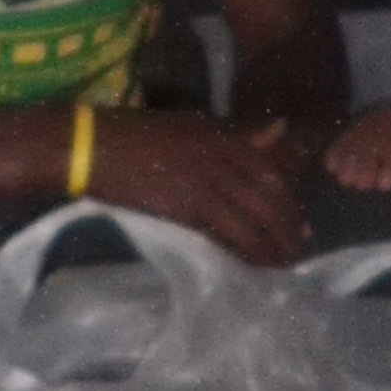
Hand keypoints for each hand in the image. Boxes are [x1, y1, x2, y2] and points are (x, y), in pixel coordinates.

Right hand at [91, 110, 308, 262]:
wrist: (91, 146)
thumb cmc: (132, 135)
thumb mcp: (187, 126)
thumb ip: (226, 136)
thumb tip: (269, 139)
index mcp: (221, 137)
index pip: (270, 172)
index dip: (289, 200)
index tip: (299, 221)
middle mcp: (220, 158)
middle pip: (269, 198)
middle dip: (288, 227)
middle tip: (298, 248)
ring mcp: (204, 183)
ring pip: (253, 219)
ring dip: (273, 245)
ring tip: (283, 264)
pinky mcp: (184, 208)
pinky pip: (226, 234)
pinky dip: (245, 251)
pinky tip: (255, 265)